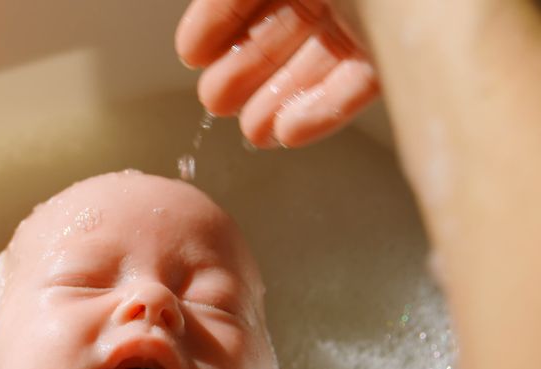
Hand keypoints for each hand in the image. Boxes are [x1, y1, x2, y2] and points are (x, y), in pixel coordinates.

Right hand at [175, 0, 377, 147]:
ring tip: (252, 131)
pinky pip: (359, 83)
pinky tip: (290, 131)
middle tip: (215, 102)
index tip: (192, 54)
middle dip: (243, 68)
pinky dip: (324, 110)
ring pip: (318, 60)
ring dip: (279, 99)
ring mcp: (374, 19)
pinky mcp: (402, 54)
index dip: (217, 20)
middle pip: (281, 28)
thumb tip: (209, 11)